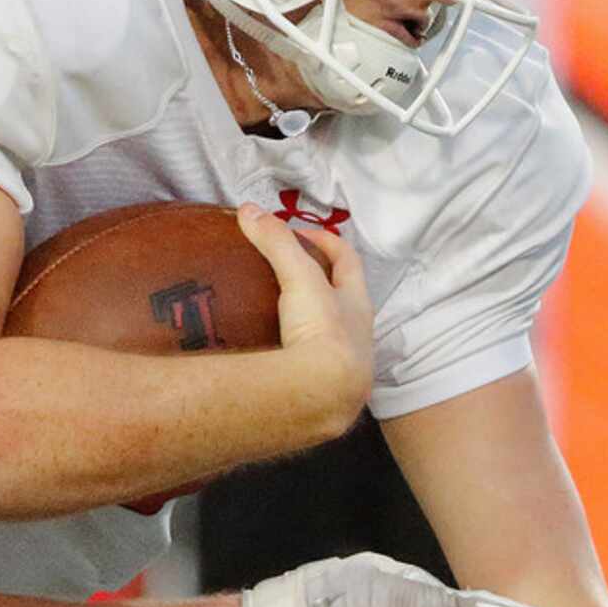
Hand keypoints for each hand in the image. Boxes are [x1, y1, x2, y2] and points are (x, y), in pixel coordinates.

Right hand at [236, 201, 372, 396]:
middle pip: (346, 299)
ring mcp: (345, 366)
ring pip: (334, 337)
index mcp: (357, 302)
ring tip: (282, 318)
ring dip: (315, 324)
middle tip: (292, 273)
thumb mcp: (299, 278)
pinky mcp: (326, 393)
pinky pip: (313, 369)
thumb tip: (248, 211)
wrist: (322, 395)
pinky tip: (278, 360)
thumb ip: (276, 243)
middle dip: (325, 283)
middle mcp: (359, 333)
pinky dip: (299, 359)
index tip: (300, 232)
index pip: (347, 260)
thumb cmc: (321, 330)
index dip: (326, 240)